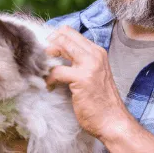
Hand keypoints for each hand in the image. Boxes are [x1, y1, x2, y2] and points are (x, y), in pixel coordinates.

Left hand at [44, 25, 133, 140]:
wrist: (112, 120)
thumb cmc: (101, 102)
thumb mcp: (93, 75)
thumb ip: (80, 62)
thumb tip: (56, 55)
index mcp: (97, 52)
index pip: (70, 32)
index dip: (54, 38)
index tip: (45, 51)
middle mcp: (94, 54)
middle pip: (63, 34)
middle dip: (48, 45)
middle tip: (41, 61)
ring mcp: (89, 65)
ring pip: (59, 47)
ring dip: (46, 59)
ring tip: (43, 73)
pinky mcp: (82, 78)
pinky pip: (56, 71)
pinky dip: (48, 79)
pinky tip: (49, 87)